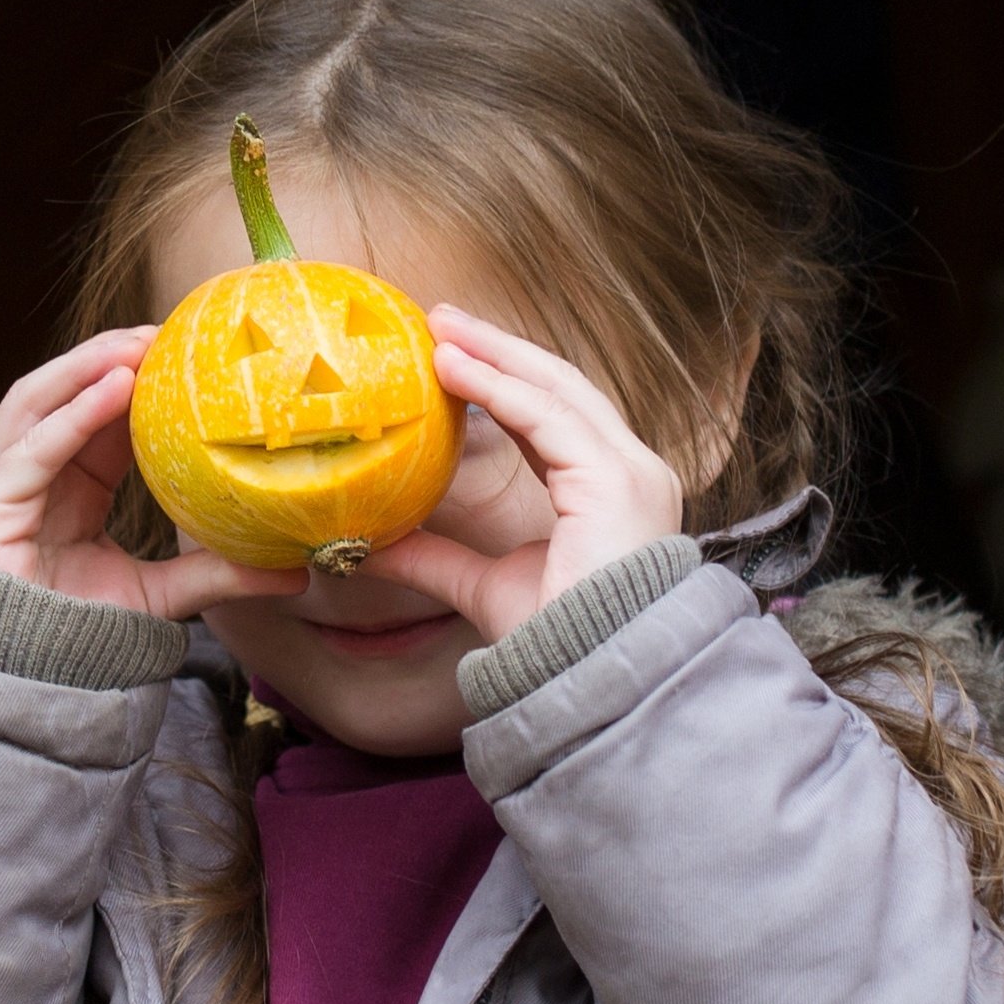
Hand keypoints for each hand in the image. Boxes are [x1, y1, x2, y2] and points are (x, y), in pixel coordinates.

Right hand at [0, 328, 298, 619]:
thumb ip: (218, 573)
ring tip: (138, 346)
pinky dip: (72, 416)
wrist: (30, 684)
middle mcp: (26, 472)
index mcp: (64, 482)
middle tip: (166, 332)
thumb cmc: (81, 637)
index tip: (186, 353)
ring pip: (37, 402)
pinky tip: (114, 390)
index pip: (97, 413)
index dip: (136, 377)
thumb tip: (297, 569)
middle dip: (109, 356)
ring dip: (86, 367)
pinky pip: (32, 450)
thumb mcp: (162, 595)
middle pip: (63, 392)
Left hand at [368, 308, 692, 642]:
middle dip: (499, 349)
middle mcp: (631, 471)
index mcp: (609, 491)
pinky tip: (454, 369)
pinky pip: (548, 417)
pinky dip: (498, 388)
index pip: (557, 416)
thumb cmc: (557, 645)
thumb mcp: (482, 586)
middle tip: (441, 320)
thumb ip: (435, 558)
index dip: (505, 382)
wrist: (595, 683)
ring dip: (493, 354)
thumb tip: (372, 545)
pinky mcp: (614, 480)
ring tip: (440, 330)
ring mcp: (630, 472)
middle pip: (560, 387)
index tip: (452, 356)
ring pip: (556, 389)